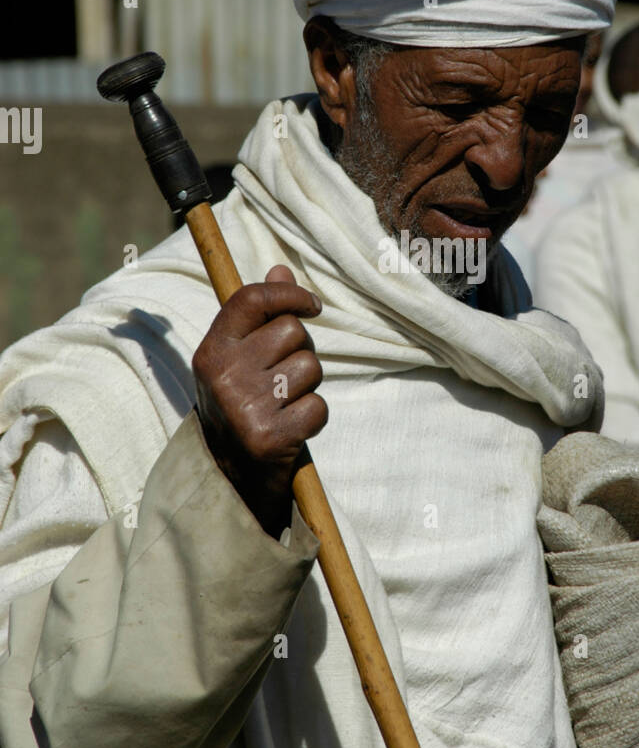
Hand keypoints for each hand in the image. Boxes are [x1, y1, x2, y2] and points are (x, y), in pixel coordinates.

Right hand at [192, 265, 326, 536]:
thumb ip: (259, 315)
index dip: (290, 294)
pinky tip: (292, 429)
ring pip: (311, 368)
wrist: (229, 478)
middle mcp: (222, 375)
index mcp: (211, 351)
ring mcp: (245, 407)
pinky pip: (318, 406)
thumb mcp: (236, 360)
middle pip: (293, 332)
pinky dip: (314, 418)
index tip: (312, 306)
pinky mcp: (270, 437)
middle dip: (302, 351)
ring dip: (308, 386)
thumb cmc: (241, 406)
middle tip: (284, 379)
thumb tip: (281, 269)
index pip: (252, 298)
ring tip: (284, 405)